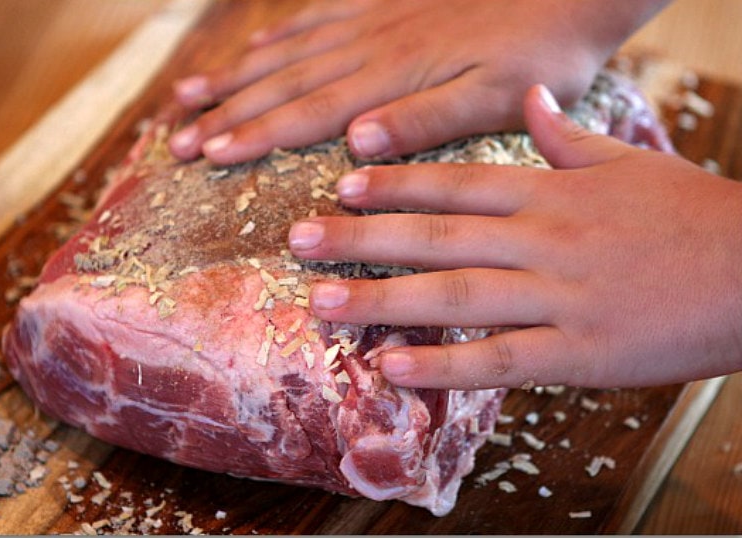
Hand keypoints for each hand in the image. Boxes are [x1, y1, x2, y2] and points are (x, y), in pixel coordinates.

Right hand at [168, 0, 667, 163]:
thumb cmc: (541, 52)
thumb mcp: (495, 98)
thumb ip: (425, 121)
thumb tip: (355, 143)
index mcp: (390, 78)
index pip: (306, 113)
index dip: (254, 135)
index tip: (207, 155)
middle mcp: (369, 47)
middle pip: (281, 82)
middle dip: (225, 111)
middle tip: (175, 137)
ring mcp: (373, 20)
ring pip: (287, 49)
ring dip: (235, 75)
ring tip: (187, 93)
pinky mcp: (385, 5)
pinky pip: (315, 18)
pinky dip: (276, 36)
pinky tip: (254, 47)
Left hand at [288, 85, 741, 389]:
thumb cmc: (692, 215)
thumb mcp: (629, 161)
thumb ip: (566, 136)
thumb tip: (531, 96)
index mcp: (552, 192)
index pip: (457, 182)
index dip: (394, 183)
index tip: (341, 187)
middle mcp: (544, 240)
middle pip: (437, 236)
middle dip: (362, 239)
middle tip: (298, 242)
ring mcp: (558, 298)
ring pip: (454, 297)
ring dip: (382, 300)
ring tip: (321, 301)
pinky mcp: (579, 355)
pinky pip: (498, 360)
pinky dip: (442, 365)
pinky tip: (390, 366)